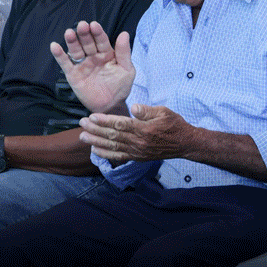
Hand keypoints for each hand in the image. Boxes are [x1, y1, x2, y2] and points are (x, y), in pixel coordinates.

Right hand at [51, 21, 133, 113]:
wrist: (110, 106)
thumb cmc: (121, 87)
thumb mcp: (127, 70)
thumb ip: (124, 52)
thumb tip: (124, 33)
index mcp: (107, 53)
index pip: (102, 41)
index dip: (98, 33)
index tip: (94, 24)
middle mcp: (93, 56)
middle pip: (87, 43)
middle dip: (84, 34)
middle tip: (82, 25)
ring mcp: (82, 65)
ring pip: (76, 51)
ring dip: (72, 42)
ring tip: (69, 33)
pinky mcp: (73, 74)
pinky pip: (65, 63)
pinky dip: (59, 55)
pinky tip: (55, 46)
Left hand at [78, 104, 193, 162]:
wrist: (184, 143)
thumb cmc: (174, 124)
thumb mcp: (164, 112)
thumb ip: (147, 110)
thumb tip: (134, 108)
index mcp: (145, 129)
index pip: (121, 125)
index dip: (105, 121)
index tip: (92, 116)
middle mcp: (139, 142)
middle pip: (113, 136)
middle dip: (96, 129)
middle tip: (82, 123)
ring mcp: (137, 151)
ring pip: (113, 146)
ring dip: (96, 141)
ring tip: (83, 136)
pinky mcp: (137, 157)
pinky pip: (119, 156)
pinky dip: (106, 154)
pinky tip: (95, 149)